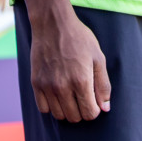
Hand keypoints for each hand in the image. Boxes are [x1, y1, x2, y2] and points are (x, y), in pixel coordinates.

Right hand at [29, 6, 111, 122]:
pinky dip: (52, 106)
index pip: (90, 113)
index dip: (95, 109)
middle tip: (83, 97)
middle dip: (82, 111)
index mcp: (81, 81)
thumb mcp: (98, 57)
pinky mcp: (36, 82)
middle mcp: (62, 86)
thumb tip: (105, 107)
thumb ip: (103, 85)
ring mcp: (47, 85)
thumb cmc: (79, 38)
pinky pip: (43, 108)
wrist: (53, 23)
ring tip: (71, 95)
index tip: (94, 100)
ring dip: (67, 110)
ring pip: (59, 115)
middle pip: (75, 117)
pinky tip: (57, 94)